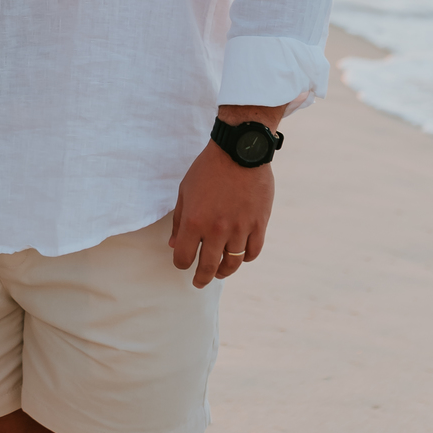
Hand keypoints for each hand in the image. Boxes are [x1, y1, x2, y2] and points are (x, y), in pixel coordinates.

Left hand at [169, 141, 273, 287]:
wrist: (240, 150)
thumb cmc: (208, 168)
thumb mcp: (185, 190)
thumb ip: (178, 220)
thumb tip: (174, 244)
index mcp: (194, 221)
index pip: (183, 258)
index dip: (180, 264)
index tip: (183, 263)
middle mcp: (216, 229)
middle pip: (208, 267)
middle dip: (201, 278)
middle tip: (199, 282)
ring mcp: (240, 228)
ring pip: (232, 263)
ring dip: (224, 272)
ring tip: (219, 272)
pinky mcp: (259, 224)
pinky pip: (252, 252)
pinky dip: (245, 258)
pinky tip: (239, 256)